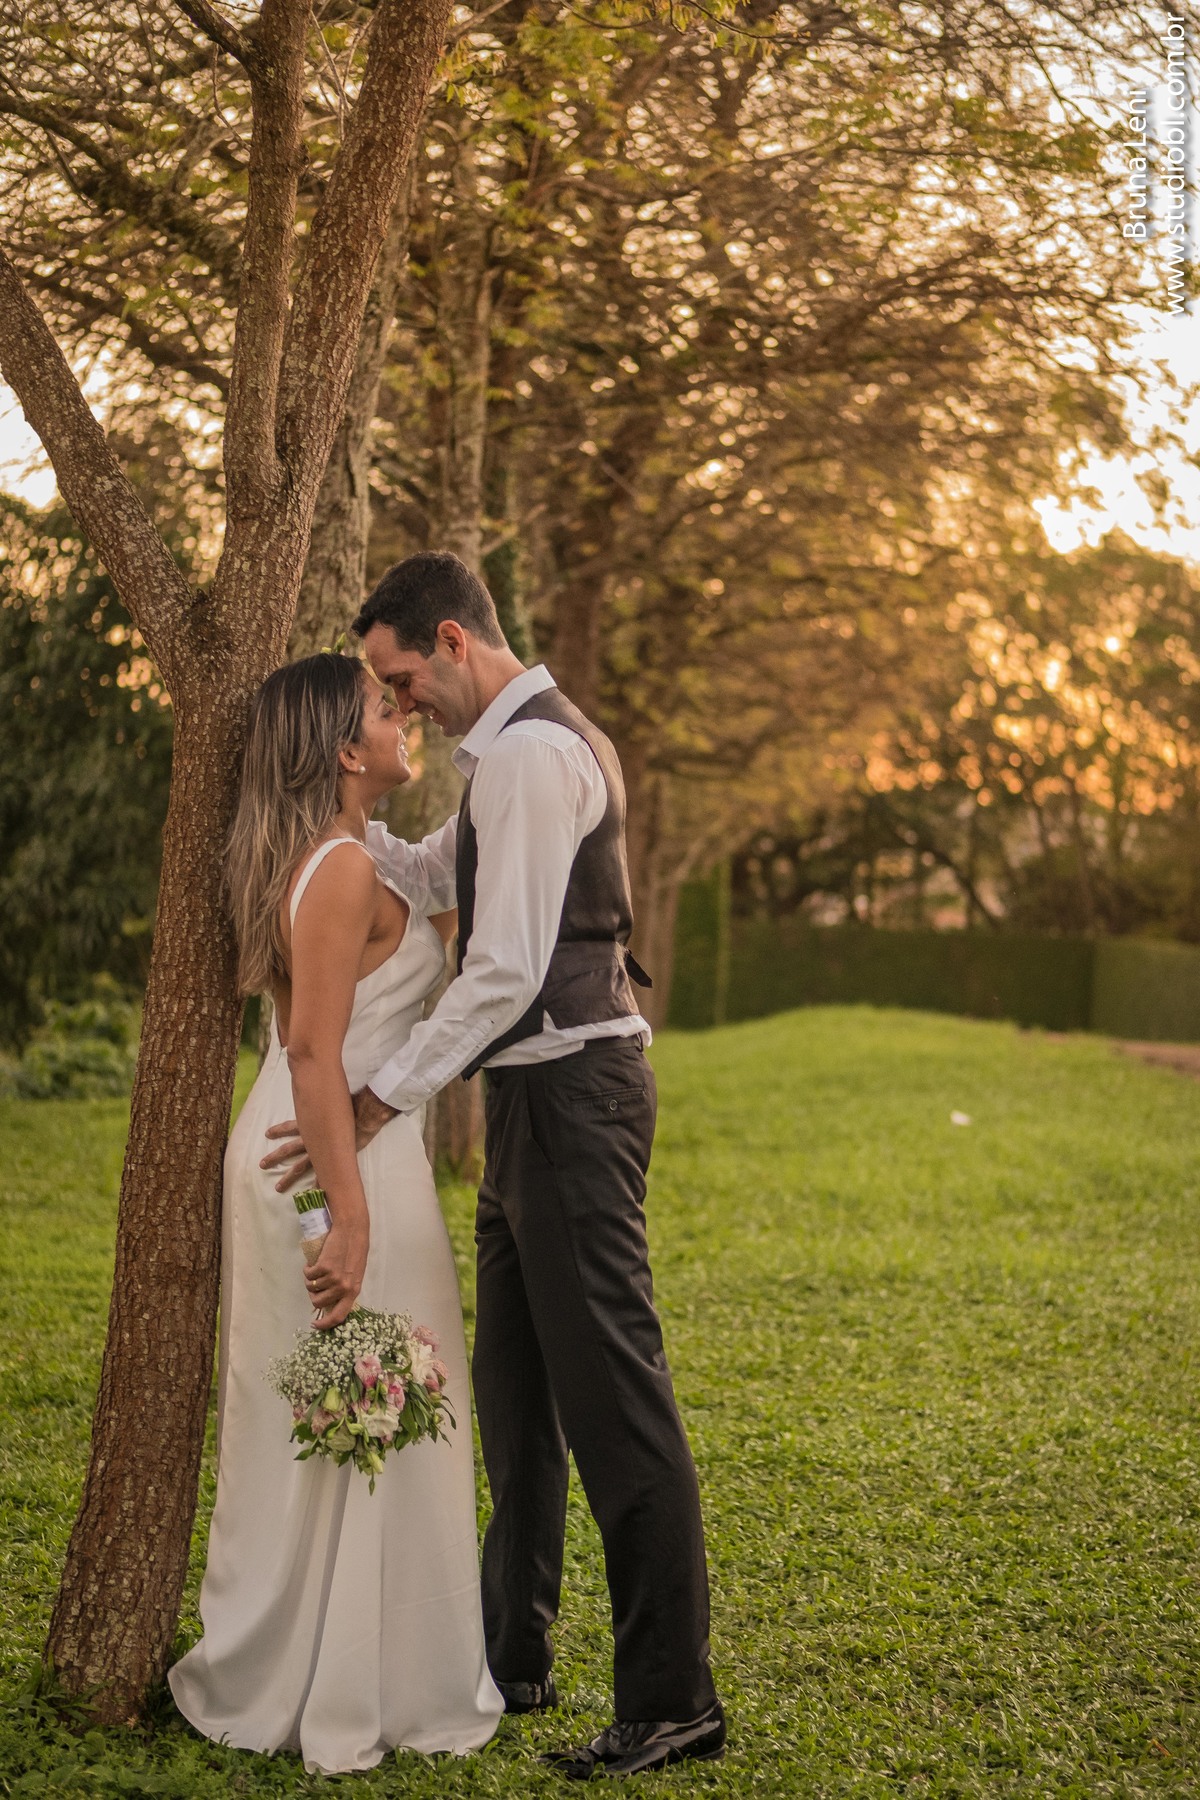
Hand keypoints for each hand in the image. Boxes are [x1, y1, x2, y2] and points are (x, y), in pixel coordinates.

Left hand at [262, 1089, 396, 1192]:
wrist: (365, 1116)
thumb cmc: (353, 1105)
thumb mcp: (332, 1098)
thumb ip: (325, 1096)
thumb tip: (320, 1079)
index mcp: (312, 1124)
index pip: (291, 1126)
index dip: (279, 1129)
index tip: (267, 1132)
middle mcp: (313, 1139)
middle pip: (289, 1149)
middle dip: (275, 1157)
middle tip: (262, 1164)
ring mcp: (322, 1152)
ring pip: (300, 1167)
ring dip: (288, 1178)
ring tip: (278, 1188)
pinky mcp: (333, 1162)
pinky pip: (321, 1178)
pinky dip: (315, 1188)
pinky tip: (308, 1198)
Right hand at [306, 1215, 368, 1328]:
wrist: (351, 1229)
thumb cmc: (354, 1250)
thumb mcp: (354, 1273)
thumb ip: (345, 1287)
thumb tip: (329, 1302)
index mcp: (353, 1291)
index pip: (339, 1316)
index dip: (325, 1324)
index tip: (315, 1325)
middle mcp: (344, 1288)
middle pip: (318, 1303)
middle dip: (313, 1294)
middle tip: (315, 1282)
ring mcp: (333, 1278)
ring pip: (311, 1288)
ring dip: (310, 1280)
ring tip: (317, 1268)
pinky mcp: (323, 1267)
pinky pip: (308, 1275)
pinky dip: (307, 1269)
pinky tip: (314, 1261)